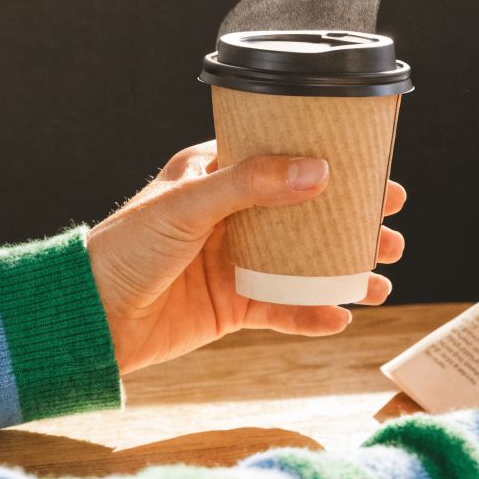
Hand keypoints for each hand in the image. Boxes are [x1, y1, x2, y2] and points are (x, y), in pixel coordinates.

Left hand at [86, 141, 406, 374]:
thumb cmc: (123, 248)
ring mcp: (236, 263)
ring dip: (345, 272)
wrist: (87, 318)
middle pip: (308, 215)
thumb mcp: (187, 203)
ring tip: (381, 281)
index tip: (374, 170)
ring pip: (305, 265)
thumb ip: (252, 184)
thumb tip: (317, 171)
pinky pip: (284, 310)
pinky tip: (340, 317)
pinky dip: (313, 315)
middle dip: (353, 224)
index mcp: (217, 176)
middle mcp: (233, 217)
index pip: (285, 160)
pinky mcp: (233, 306)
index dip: (332, 164)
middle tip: (391, 228)